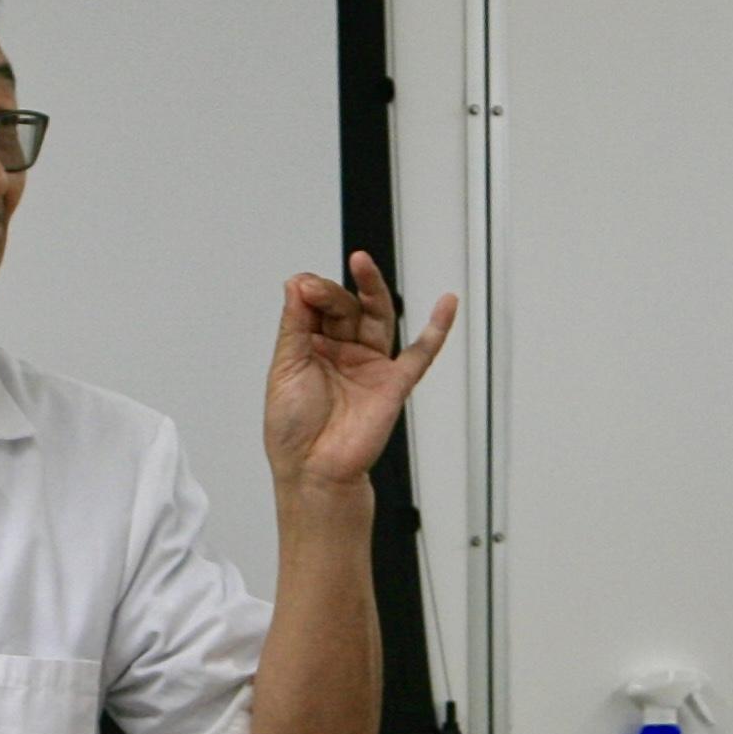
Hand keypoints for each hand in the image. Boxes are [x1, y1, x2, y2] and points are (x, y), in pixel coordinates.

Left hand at [261, 253, 456, 497]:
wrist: (314, 470)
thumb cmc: (293, 429)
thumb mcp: (285, 368)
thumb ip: (294, 325)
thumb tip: (296, 283)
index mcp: (312, 347)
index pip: (316, 306)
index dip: (310, 293)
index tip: (302, 289)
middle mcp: (342, 351)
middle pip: (345, 306)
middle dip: (331, 294)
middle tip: (317, 288)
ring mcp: (370, 365)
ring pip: (377, 317)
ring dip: (372, 289)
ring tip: (361, 263)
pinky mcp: (394, 383)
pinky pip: (420, 354)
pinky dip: (437, 329)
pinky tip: (447, 303)